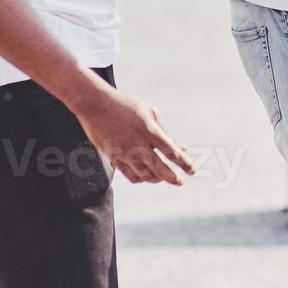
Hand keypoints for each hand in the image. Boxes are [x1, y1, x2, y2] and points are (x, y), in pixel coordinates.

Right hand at [74, 86, 196, 185]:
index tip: (192, 170)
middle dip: (173, 178)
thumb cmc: (127, 106)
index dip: (184, 163)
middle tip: (180, 182)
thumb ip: (164, 132)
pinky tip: (148, 176)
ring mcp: (124, 153)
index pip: (171, 152)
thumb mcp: (150, 112)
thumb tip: (180, 147)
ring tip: (164, 177)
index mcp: (149, 131)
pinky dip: (142, 178)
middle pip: (160, 169)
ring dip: (157, 178)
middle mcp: (137, 145)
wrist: (95, 105)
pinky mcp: (113, 158)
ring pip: (145, 175)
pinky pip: (131, 175)